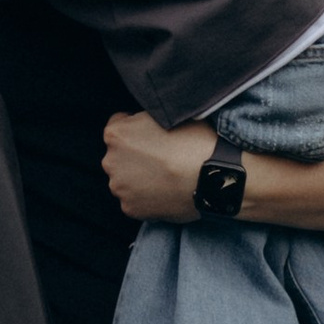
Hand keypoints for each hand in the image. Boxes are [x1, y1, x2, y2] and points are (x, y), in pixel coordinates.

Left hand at [102, 111, 218, 221]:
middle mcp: (110, 161)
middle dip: (135, 156)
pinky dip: (147, 198)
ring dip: (139, 178)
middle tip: (163, 158)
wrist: (213, 176)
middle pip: (119, 156)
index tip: (154, 136)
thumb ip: (146, 119)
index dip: (138, 129)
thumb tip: (146, 125)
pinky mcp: (130, 209)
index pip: (118, 126)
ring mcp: (119, 187)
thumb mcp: (168, 115)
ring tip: (166, 177)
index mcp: (116, 134)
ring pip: (126, 180)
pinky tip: (166, 192)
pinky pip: (135, 201)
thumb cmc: (195, 141)